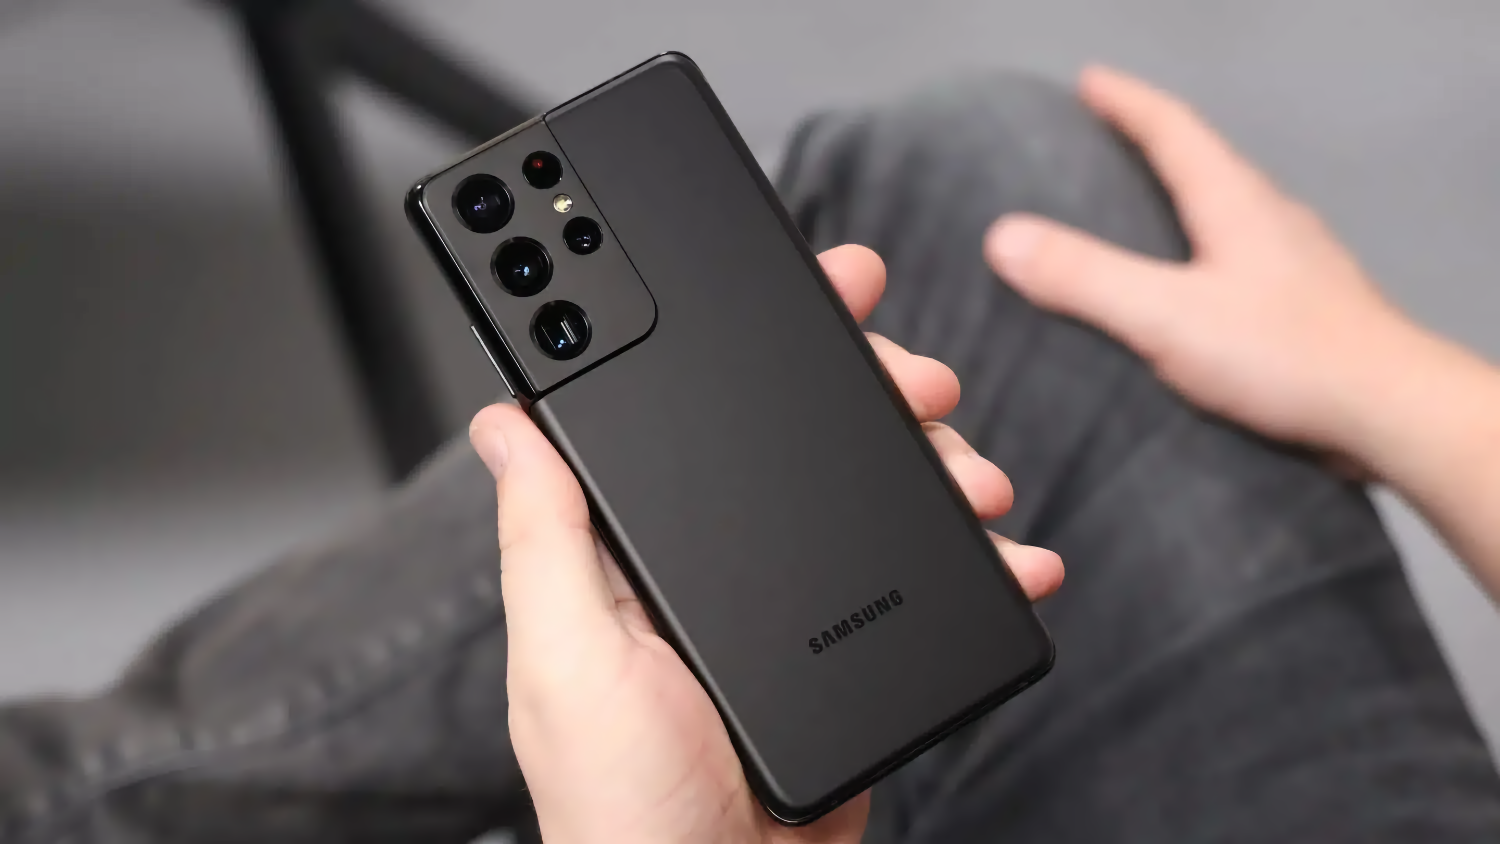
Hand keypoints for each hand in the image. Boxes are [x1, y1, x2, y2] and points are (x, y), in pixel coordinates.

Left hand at [468, 245, 1063, 843]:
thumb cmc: (623, 809)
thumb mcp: (566, 663)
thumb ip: (546, 539)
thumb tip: (504, 418)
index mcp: (639, 553)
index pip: (687, 415)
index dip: (739, 339)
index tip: (803, 283)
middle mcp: (716, 566)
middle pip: (797, 438)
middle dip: (869, 388)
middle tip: (916, 376)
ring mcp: (790, 606)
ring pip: (874, 494)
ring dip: (936, 463)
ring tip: (974, 475)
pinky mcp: (851, 651)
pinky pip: (920, 578)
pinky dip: (973, 557)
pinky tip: (1010, 551)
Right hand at [985, 65, 1422, 463]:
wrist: (1386, 413)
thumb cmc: (1281, 354)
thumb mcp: (1166, 316)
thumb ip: (1086, 279)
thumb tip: (1003, 237)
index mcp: (1235, 201)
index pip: (1174, 129)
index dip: (1127, 102)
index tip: (1087, 82)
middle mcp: (1269, 218)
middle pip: (1204, 163)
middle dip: (1151, 145)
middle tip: (1100, 142)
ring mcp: (1295, 262)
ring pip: (1226, 212)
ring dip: (1180, 200)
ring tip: (1136, 214)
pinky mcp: (1305, 308)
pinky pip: (1238, 260)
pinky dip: (1200, 253)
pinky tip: (1188, 290)